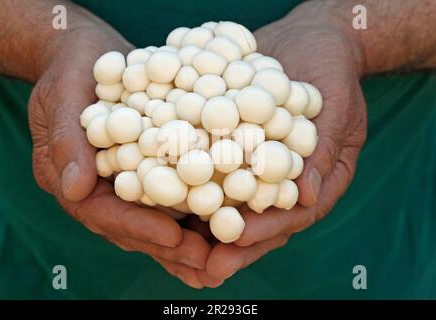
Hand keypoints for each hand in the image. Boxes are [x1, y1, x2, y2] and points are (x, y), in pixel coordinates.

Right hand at [28, 28, 209, 288]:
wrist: (88, 55)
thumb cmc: (72, 68)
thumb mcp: (62, 95)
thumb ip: (66, 142)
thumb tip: (74, 191)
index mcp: (68, 178)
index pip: (102, 212)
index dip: (137, 226)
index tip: (173, 237)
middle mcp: (97, 189)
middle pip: (132, 226)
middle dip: (169, 246)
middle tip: (208, 261)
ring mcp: (122, 182)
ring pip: (153, 218)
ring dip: (186, 240)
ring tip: (222, 256)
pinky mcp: (146, 170)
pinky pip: (169, 196)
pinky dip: (193, 211)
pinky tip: (222, 222)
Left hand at [197, 3, 366, 286]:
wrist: (305, 41)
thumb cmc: (330, 68)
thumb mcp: (338, 104)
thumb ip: (325, 149)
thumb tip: (308, 196)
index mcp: (314, 180)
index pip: (293, 214)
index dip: (267, 229)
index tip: (238, 239)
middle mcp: (280, 180)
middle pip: (258, 220)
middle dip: (231, 245)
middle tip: (204, 269)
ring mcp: (254, 166)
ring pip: (230, 203)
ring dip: (206, 227)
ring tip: (178, 252)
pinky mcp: (230, 147)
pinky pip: (211, 170)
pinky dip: (191, 186)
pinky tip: (164, 198)